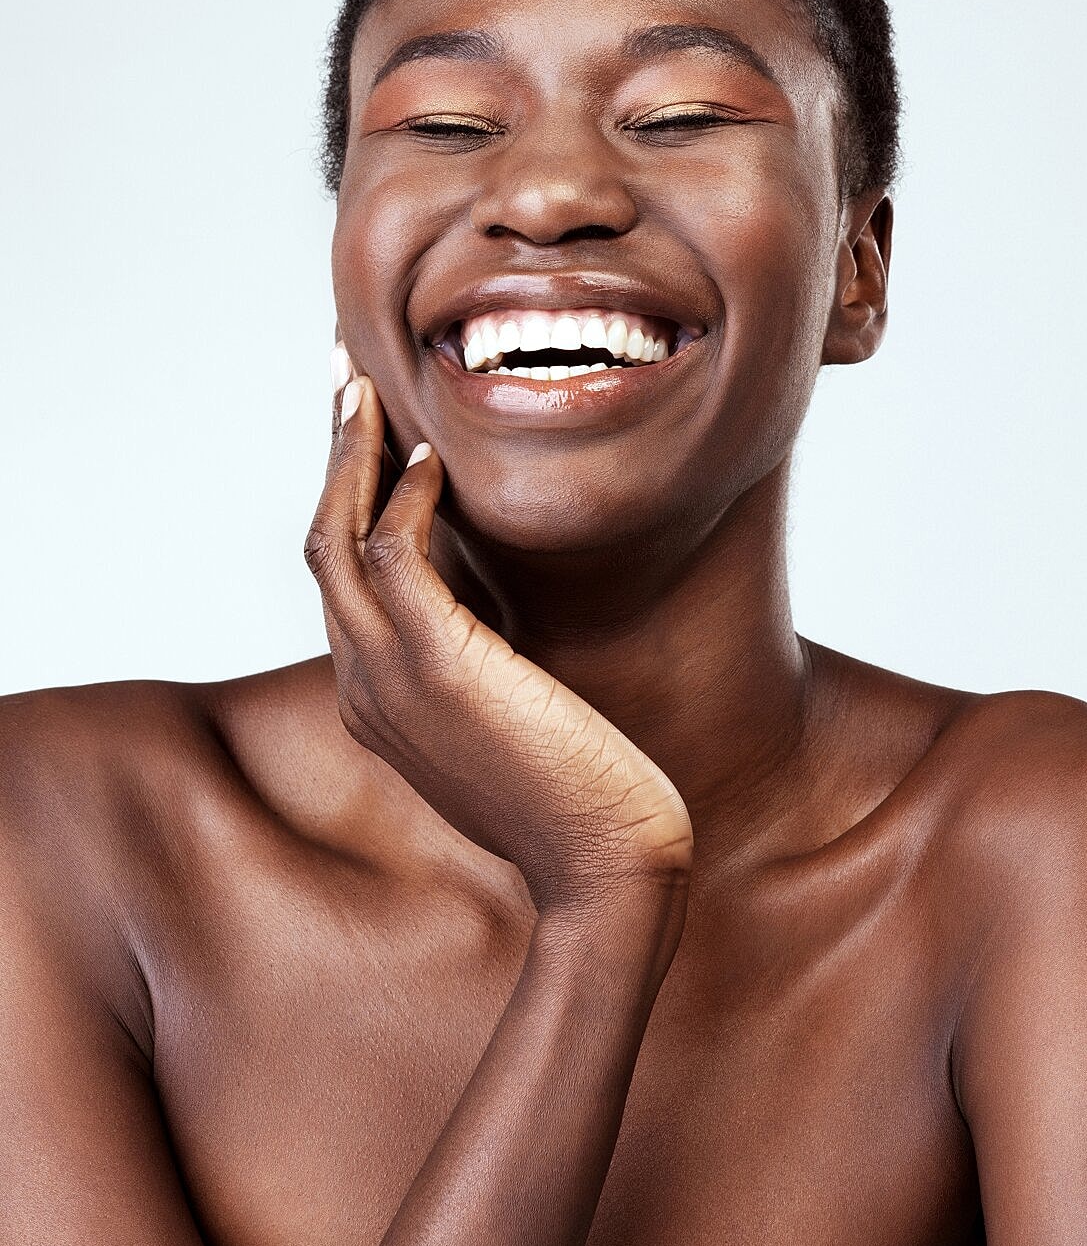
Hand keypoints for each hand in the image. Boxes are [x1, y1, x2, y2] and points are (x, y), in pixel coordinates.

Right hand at [303, 369, 693, 915]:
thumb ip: (480, 664)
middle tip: (342, 378)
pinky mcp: (435, 668)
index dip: (347, 497)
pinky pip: (393, 557)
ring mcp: (388, 679)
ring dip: (350, 455)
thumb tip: (494, 610)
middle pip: (322, 545)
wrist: (605, 866)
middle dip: (331, 456)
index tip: (367, 434)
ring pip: (337, 539)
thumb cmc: (576, 793)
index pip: (343, 578)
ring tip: (365, 387)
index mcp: (378, 697)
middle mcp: (364, 685)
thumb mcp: (509, 716)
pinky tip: (433, 456)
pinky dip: (402, 498)